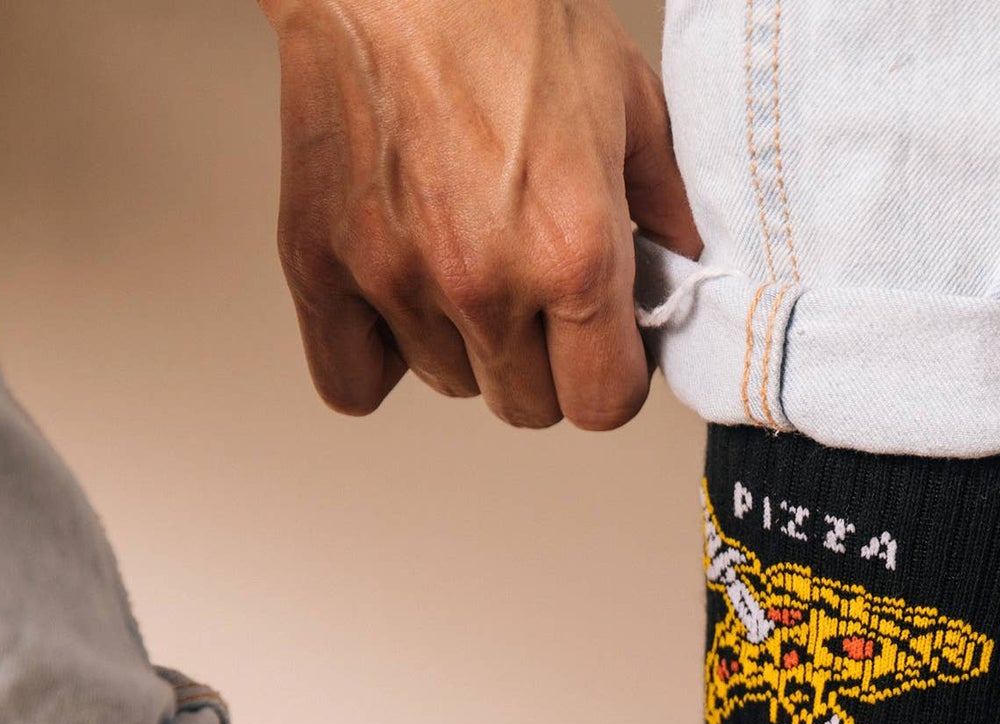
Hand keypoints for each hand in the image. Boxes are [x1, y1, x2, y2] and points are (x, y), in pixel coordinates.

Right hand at [259, 0, 699, 428]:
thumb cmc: (505, 12)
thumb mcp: (629, 99)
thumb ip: (664, 206)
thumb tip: (679, 272)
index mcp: (574, 253)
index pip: (603, 404)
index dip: (609, 378)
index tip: (600, 348)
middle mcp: (484, 283)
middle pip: (526, 407)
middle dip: (542, 365)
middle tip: (534, 295)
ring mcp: (396, 282)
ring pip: (449, 384)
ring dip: (463, 346)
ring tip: (462, 259)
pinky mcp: (320, 268)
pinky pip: (353, 383)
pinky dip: (376, 360)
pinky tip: (398, 307)